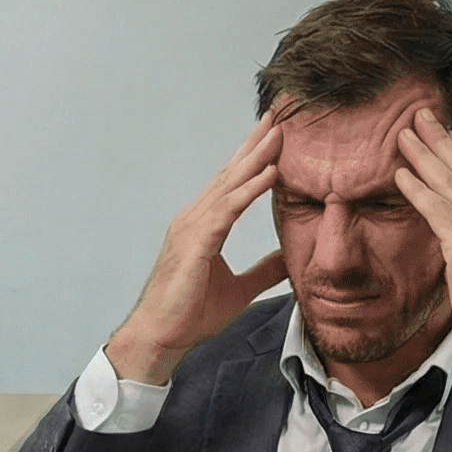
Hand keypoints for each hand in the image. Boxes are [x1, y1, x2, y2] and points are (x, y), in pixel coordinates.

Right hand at [105, 113, 288, 383]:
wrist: (161, 337)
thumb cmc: (190, 316)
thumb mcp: (239, 290)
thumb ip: (263, 271)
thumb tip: (289, 259)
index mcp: (203, 226)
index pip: (232, 184)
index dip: (254, 158)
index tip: (276, 135)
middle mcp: (194, 218)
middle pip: (230, 173)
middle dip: (255, 143)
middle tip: (279, 114)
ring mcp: (192, 228)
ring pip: (229, 184)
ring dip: (256, 157)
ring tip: (280, 132)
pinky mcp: (195, 243)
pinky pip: (227, 210)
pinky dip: (250, 190)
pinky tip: (270, 174)